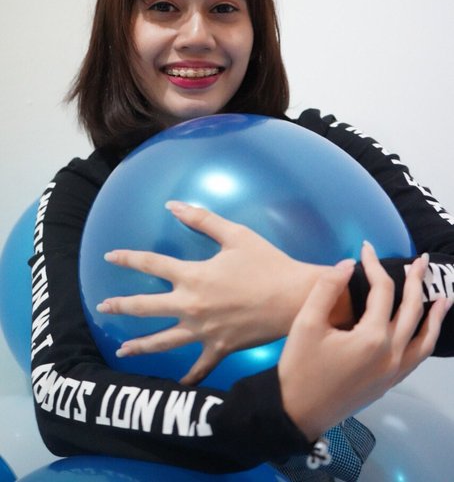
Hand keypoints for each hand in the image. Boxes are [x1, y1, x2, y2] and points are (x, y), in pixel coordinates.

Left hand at [97, 201, 342, 383]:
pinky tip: (179, 384)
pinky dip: (189, 377)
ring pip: (163, 341)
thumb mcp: (235, 234)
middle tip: (102, 307)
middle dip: (121, 306)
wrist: (295, 298)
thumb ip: (201, 219)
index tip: (110, 257)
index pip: (151, 264)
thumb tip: (172, 205)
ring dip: (140, 345)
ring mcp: (203, 331)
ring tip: (122, 350)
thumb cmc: (266, 263)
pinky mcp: (219, 348)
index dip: (128, 259)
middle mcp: (191, 306)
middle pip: (145, 307)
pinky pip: (199, 367)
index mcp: (193, 276)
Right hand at [278, 242, 450, 441]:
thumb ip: (328, 288)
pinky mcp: (389, 383)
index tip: (365, 248)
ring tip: (444, 298)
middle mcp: (391, 354)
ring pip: (424, 339)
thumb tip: (348, 264)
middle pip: (412, 311)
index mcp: (372, 337)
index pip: (382, 291)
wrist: (297, 412)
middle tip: (422, 260)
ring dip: (434, 316)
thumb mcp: (306, 322)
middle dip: (416, 282)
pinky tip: (424, 330)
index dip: (374, 265)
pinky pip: (417, 357)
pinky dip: (426, 339)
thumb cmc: (299, 366)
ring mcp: (394, 371)